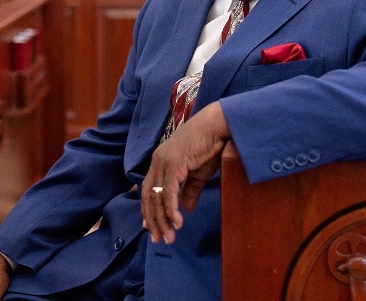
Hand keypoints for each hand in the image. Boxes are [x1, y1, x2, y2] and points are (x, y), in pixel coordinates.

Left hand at [140, 102, 229, 244]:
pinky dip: (172, 209)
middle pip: (148, 196)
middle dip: (153, 220)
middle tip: (158, 239)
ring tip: (168, 237)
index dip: (148, 210)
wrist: (218, 126)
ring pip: (157, 197)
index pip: (147, 190)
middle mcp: (157, 161)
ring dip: (162, 220)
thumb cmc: (210, 146)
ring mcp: (164, 162)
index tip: (151, 228)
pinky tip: (177, 223)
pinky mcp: (174, 164)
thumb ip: (189, 190)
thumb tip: (185, 209)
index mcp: (160, 161)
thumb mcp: (198, 174)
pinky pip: (169, 192)